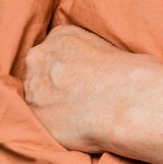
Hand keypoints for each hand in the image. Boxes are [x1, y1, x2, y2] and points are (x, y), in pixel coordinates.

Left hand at [20, 23, 158, 154]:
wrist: (126, 101)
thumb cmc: (129, 74)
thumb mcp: (109, 46)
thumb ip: (90, 53)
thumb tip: (94, 68)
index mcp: (60, 35)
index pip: (54, 50)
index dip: (67, 68)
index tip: (79, 80)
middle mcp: (40, 57)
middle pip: (39, 71)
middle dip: (53, 84)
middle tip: (76, 98)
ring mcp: (33, 87)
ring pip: (36, 96)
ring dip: (50, 105)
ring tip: (76, 115)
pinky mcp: (34, 116)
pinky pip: (40, 121)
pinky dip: (53, 126)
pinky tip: (73, 128)